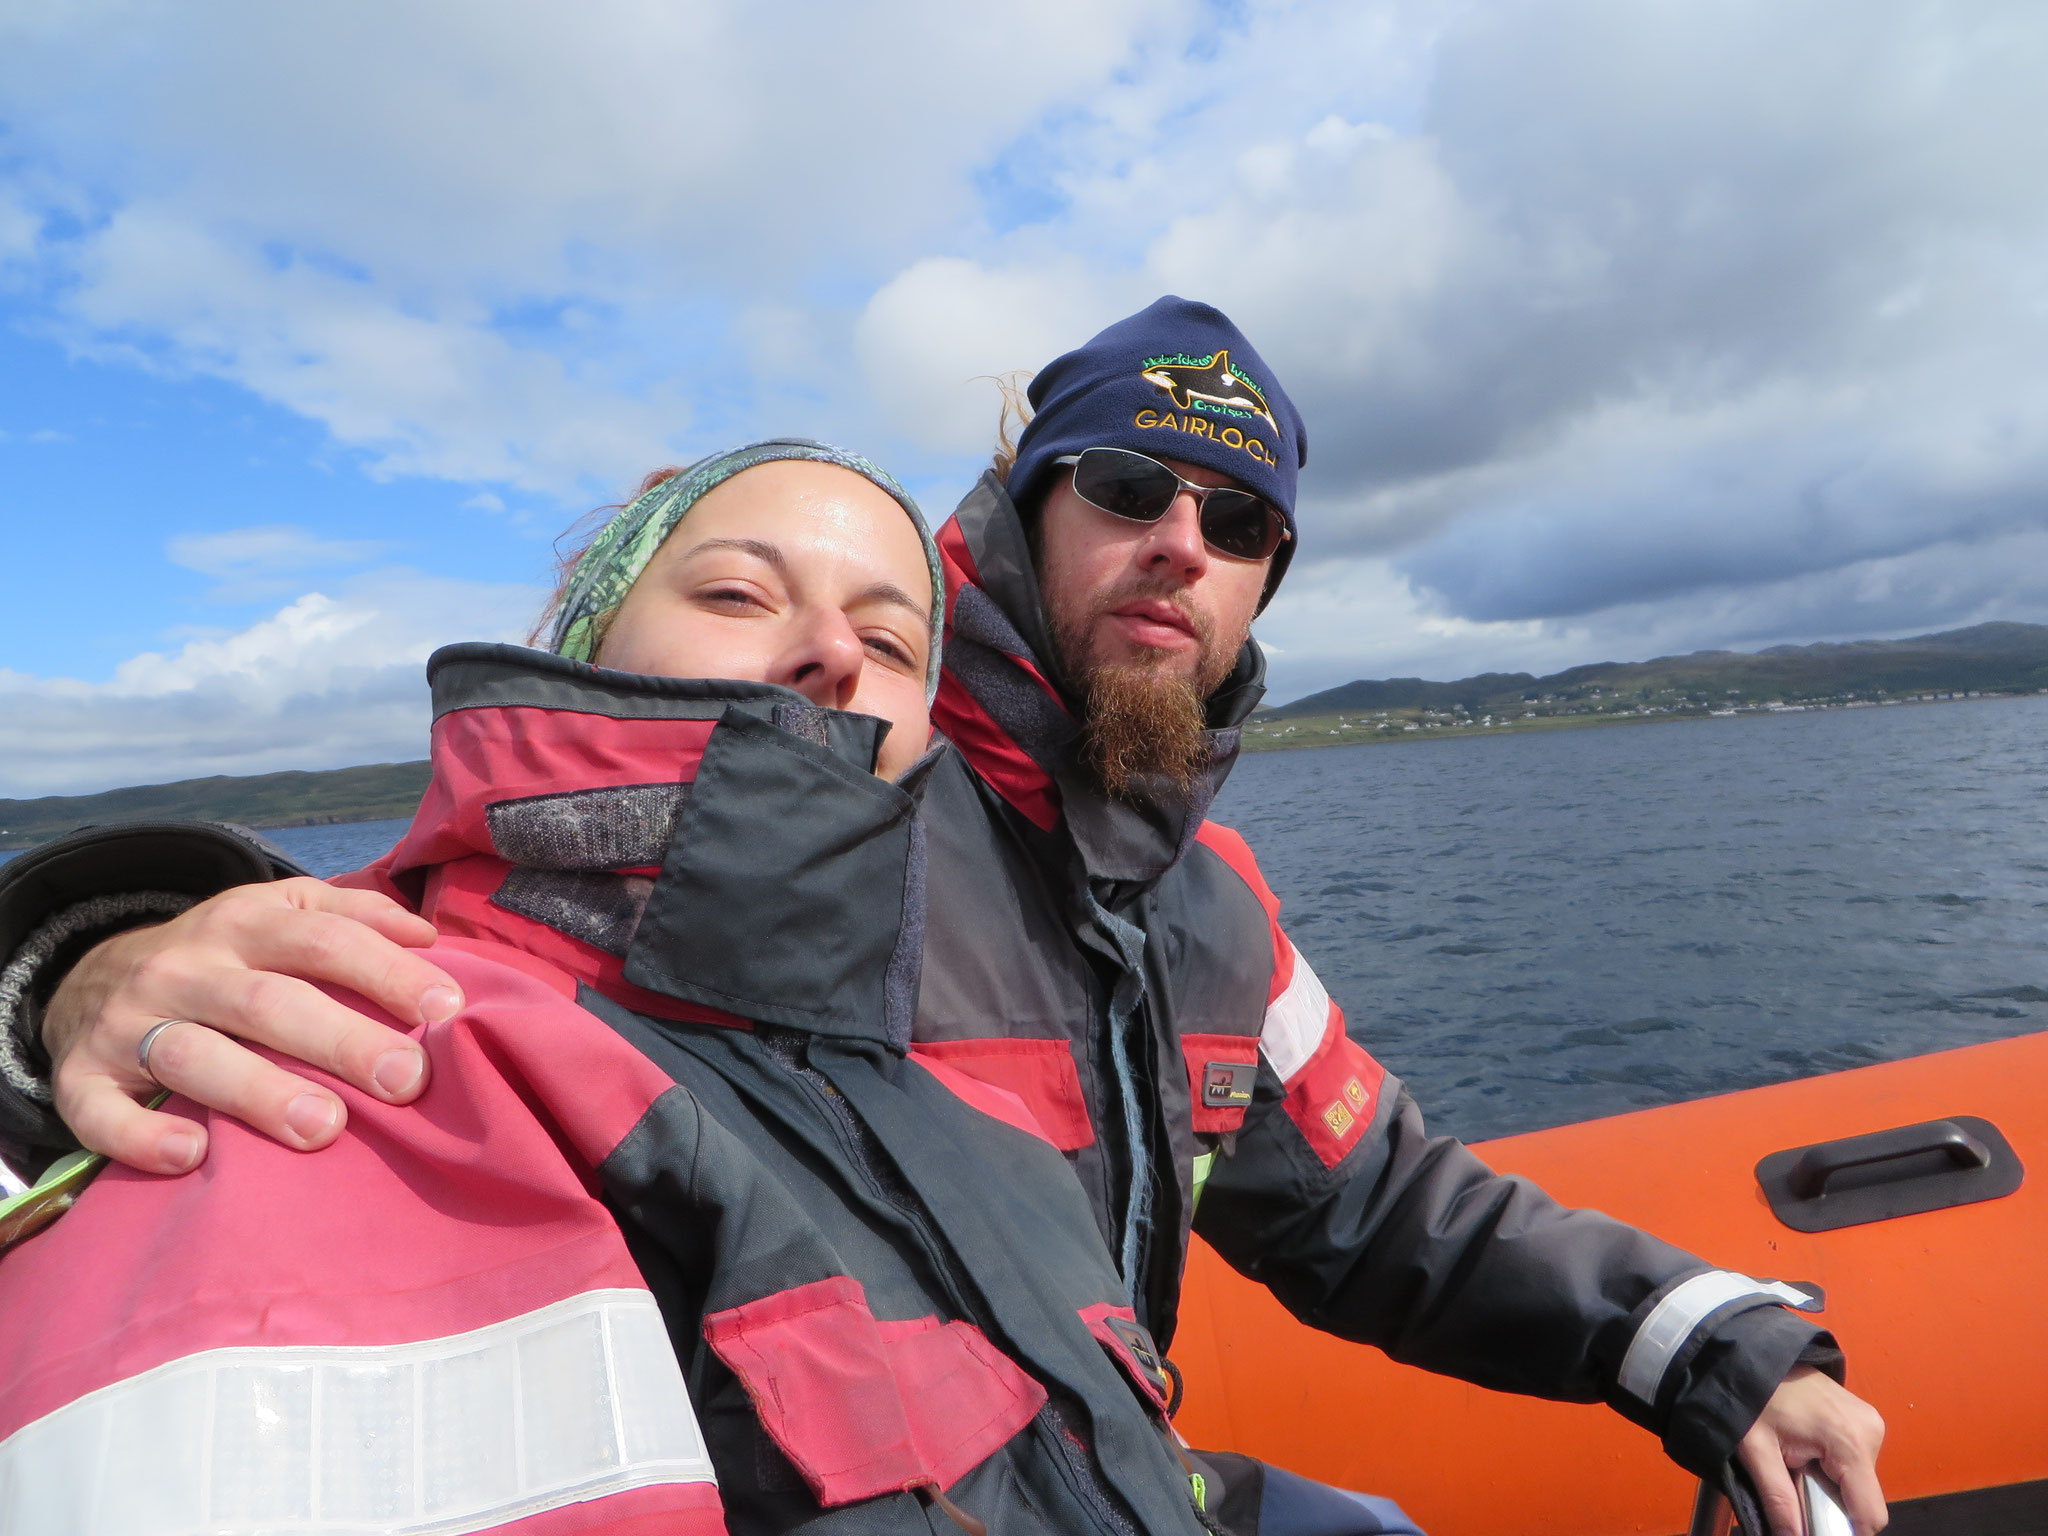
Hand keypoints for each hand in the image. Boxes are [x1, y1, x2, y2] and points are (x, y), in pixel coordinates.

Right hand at [45, 878, 459, 1173]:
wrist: (93, 976)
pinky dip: (141, 1135)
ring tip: (323, 1129)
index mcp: (244, 922)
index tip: (448, 1010)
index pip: (324, 940)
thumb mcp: (282, 913)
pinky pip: (101, 1111)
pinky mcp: (80, 1077)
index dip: (387, 972)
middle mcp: (185, 968)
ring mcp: (129, 1023)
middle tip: (405, 1080)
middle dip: (341, 1041)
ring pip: (193, 1055)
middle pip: (268, 1003)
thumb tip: (429, 938)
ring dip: (259, 1093)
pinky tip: (192, 1154)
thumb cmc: (226, 956)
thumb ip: (355, 917)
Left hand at [1737, 1365, 1886, 1534]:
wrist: (1753, 1353)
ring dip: (1831, 1484)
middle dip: (1831, 1503)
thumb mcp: (1756, 1450)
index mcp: (1850, 1442)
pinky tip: (1806, 1450)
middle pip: (1863, 1499)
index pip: (1869, 1514)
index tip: (1812, 1523)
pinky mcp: (1863, 1420)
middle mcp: (1870, 1433)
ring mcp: (1869, 1424)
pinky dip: (1834, 1468)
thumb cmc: (1753, 1395)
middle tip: (1795, 1480)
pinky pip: (1856, 1463)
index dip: (1844, 1529)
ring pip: (1859, 1483)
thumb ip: (1778, 1499)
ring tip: (1797, 1460)